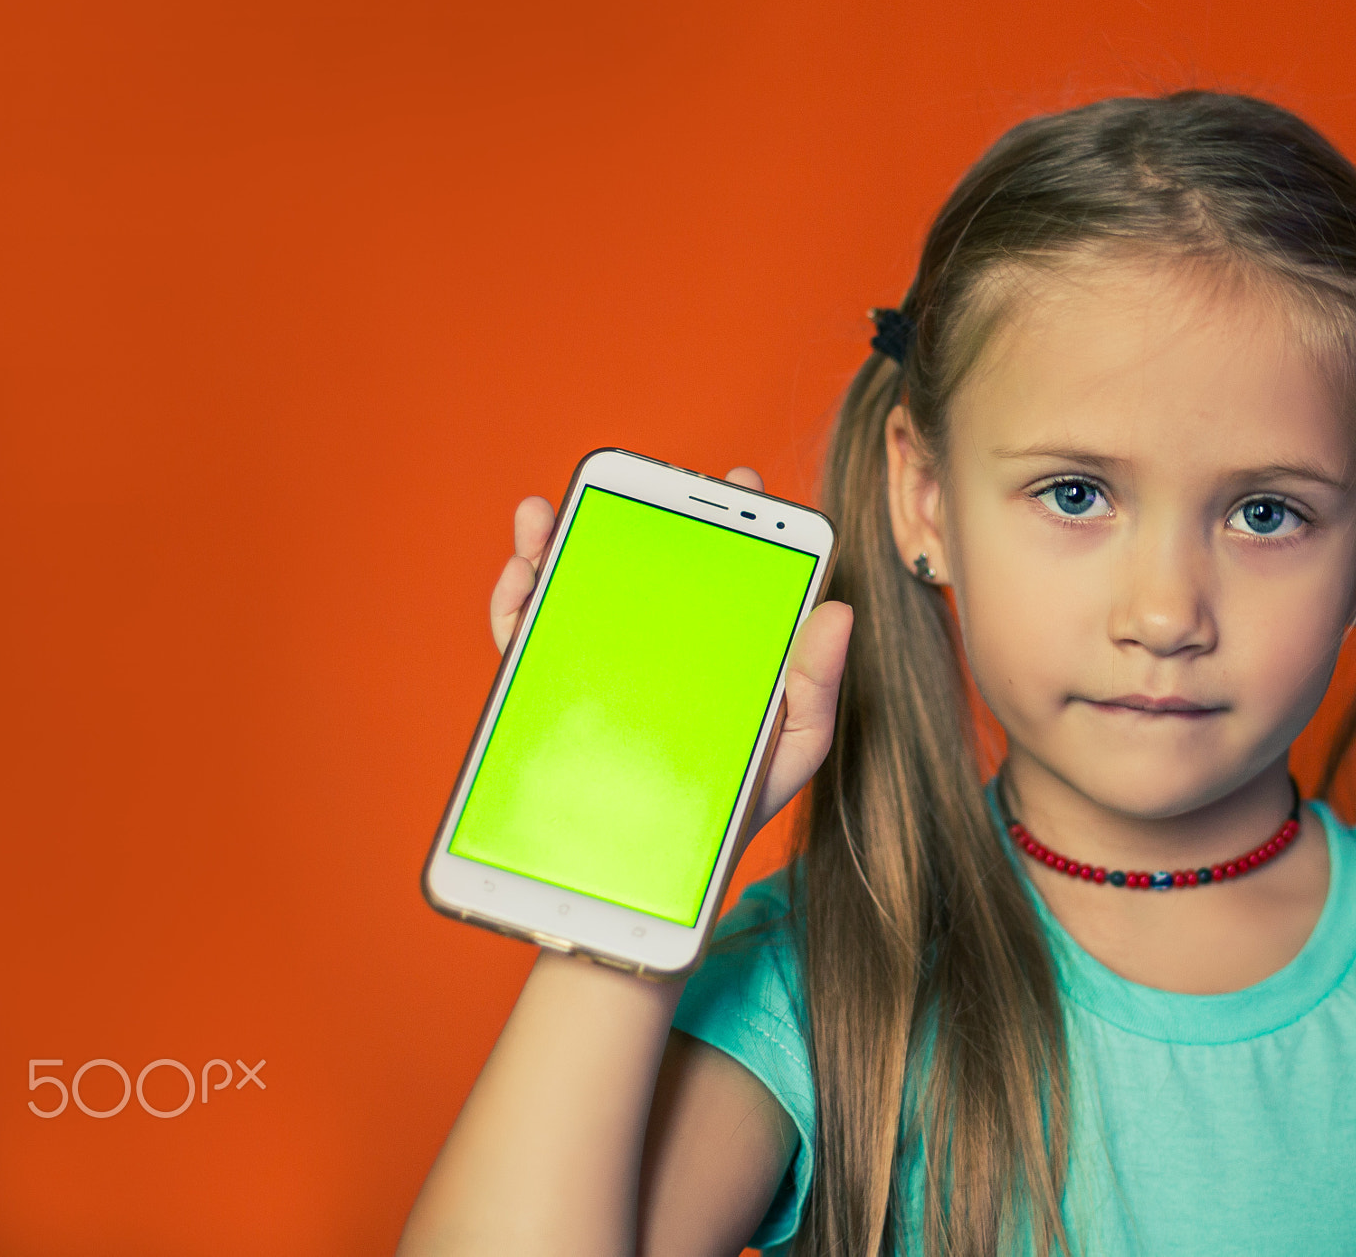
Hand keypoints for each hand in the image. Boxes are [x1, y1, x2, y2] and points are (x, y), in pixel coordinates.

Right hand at [486, 468, 850, 838]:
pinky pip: (528, 638)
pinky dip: (515, 602)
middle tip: (643, 487)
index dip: (733, 518)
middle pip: (650, 561)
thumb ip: (818, 685)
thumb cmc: (737, 800)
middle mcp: (661, 639)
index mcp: (723, 642)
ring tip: (549, 517)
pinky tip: (521, 579)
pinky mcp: (555, 691)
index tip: (737, 480)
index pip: (728, 567)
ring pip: (578, 584)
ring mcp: (606, 660)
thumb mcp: (793, 748)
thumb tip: (840, 610)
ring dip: (557, 540)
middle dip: (640, 513)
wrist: (671, 874)